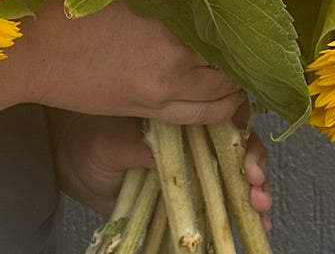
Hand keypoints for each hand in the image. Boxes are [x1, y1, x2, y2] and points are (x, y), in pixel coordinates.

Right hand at [0, 0, 245, 124]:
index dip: (241, 20)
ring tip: (236, 69)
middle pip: (230, 58)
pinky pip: (204, 115)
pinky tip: (225, 97)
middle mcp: (174, 52)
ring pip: (223, 92)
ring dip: (235, 82)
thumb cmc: (66, 2)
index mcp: (165, 13)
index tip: (247, 13)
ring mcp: (164, 86)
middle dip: (242, 53)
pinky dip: (222, 108)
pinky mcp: (150, 108)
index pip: (224, 20)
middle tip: (246, 44)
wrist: (31, 49)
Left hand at [47, 107, 272, 228]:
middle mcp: (192, 133)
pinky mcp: (190, 193)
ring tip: (259, 206)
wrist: (75, 165)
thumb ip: (132, 146)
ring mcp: (193, 164)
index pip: (222, 110)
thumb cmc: (90, 139)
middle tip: (255, 183)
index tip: (244, 150)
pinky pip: (221, 200)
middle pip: (237, 142)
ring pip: (236, 172)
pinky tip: (258, 224)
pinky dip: (243, 212)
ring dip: (255, 188)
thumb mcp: (107, 141)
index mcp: (178, 110)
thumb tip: (156, 155)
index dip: (240, 128)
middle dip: (254, 161)